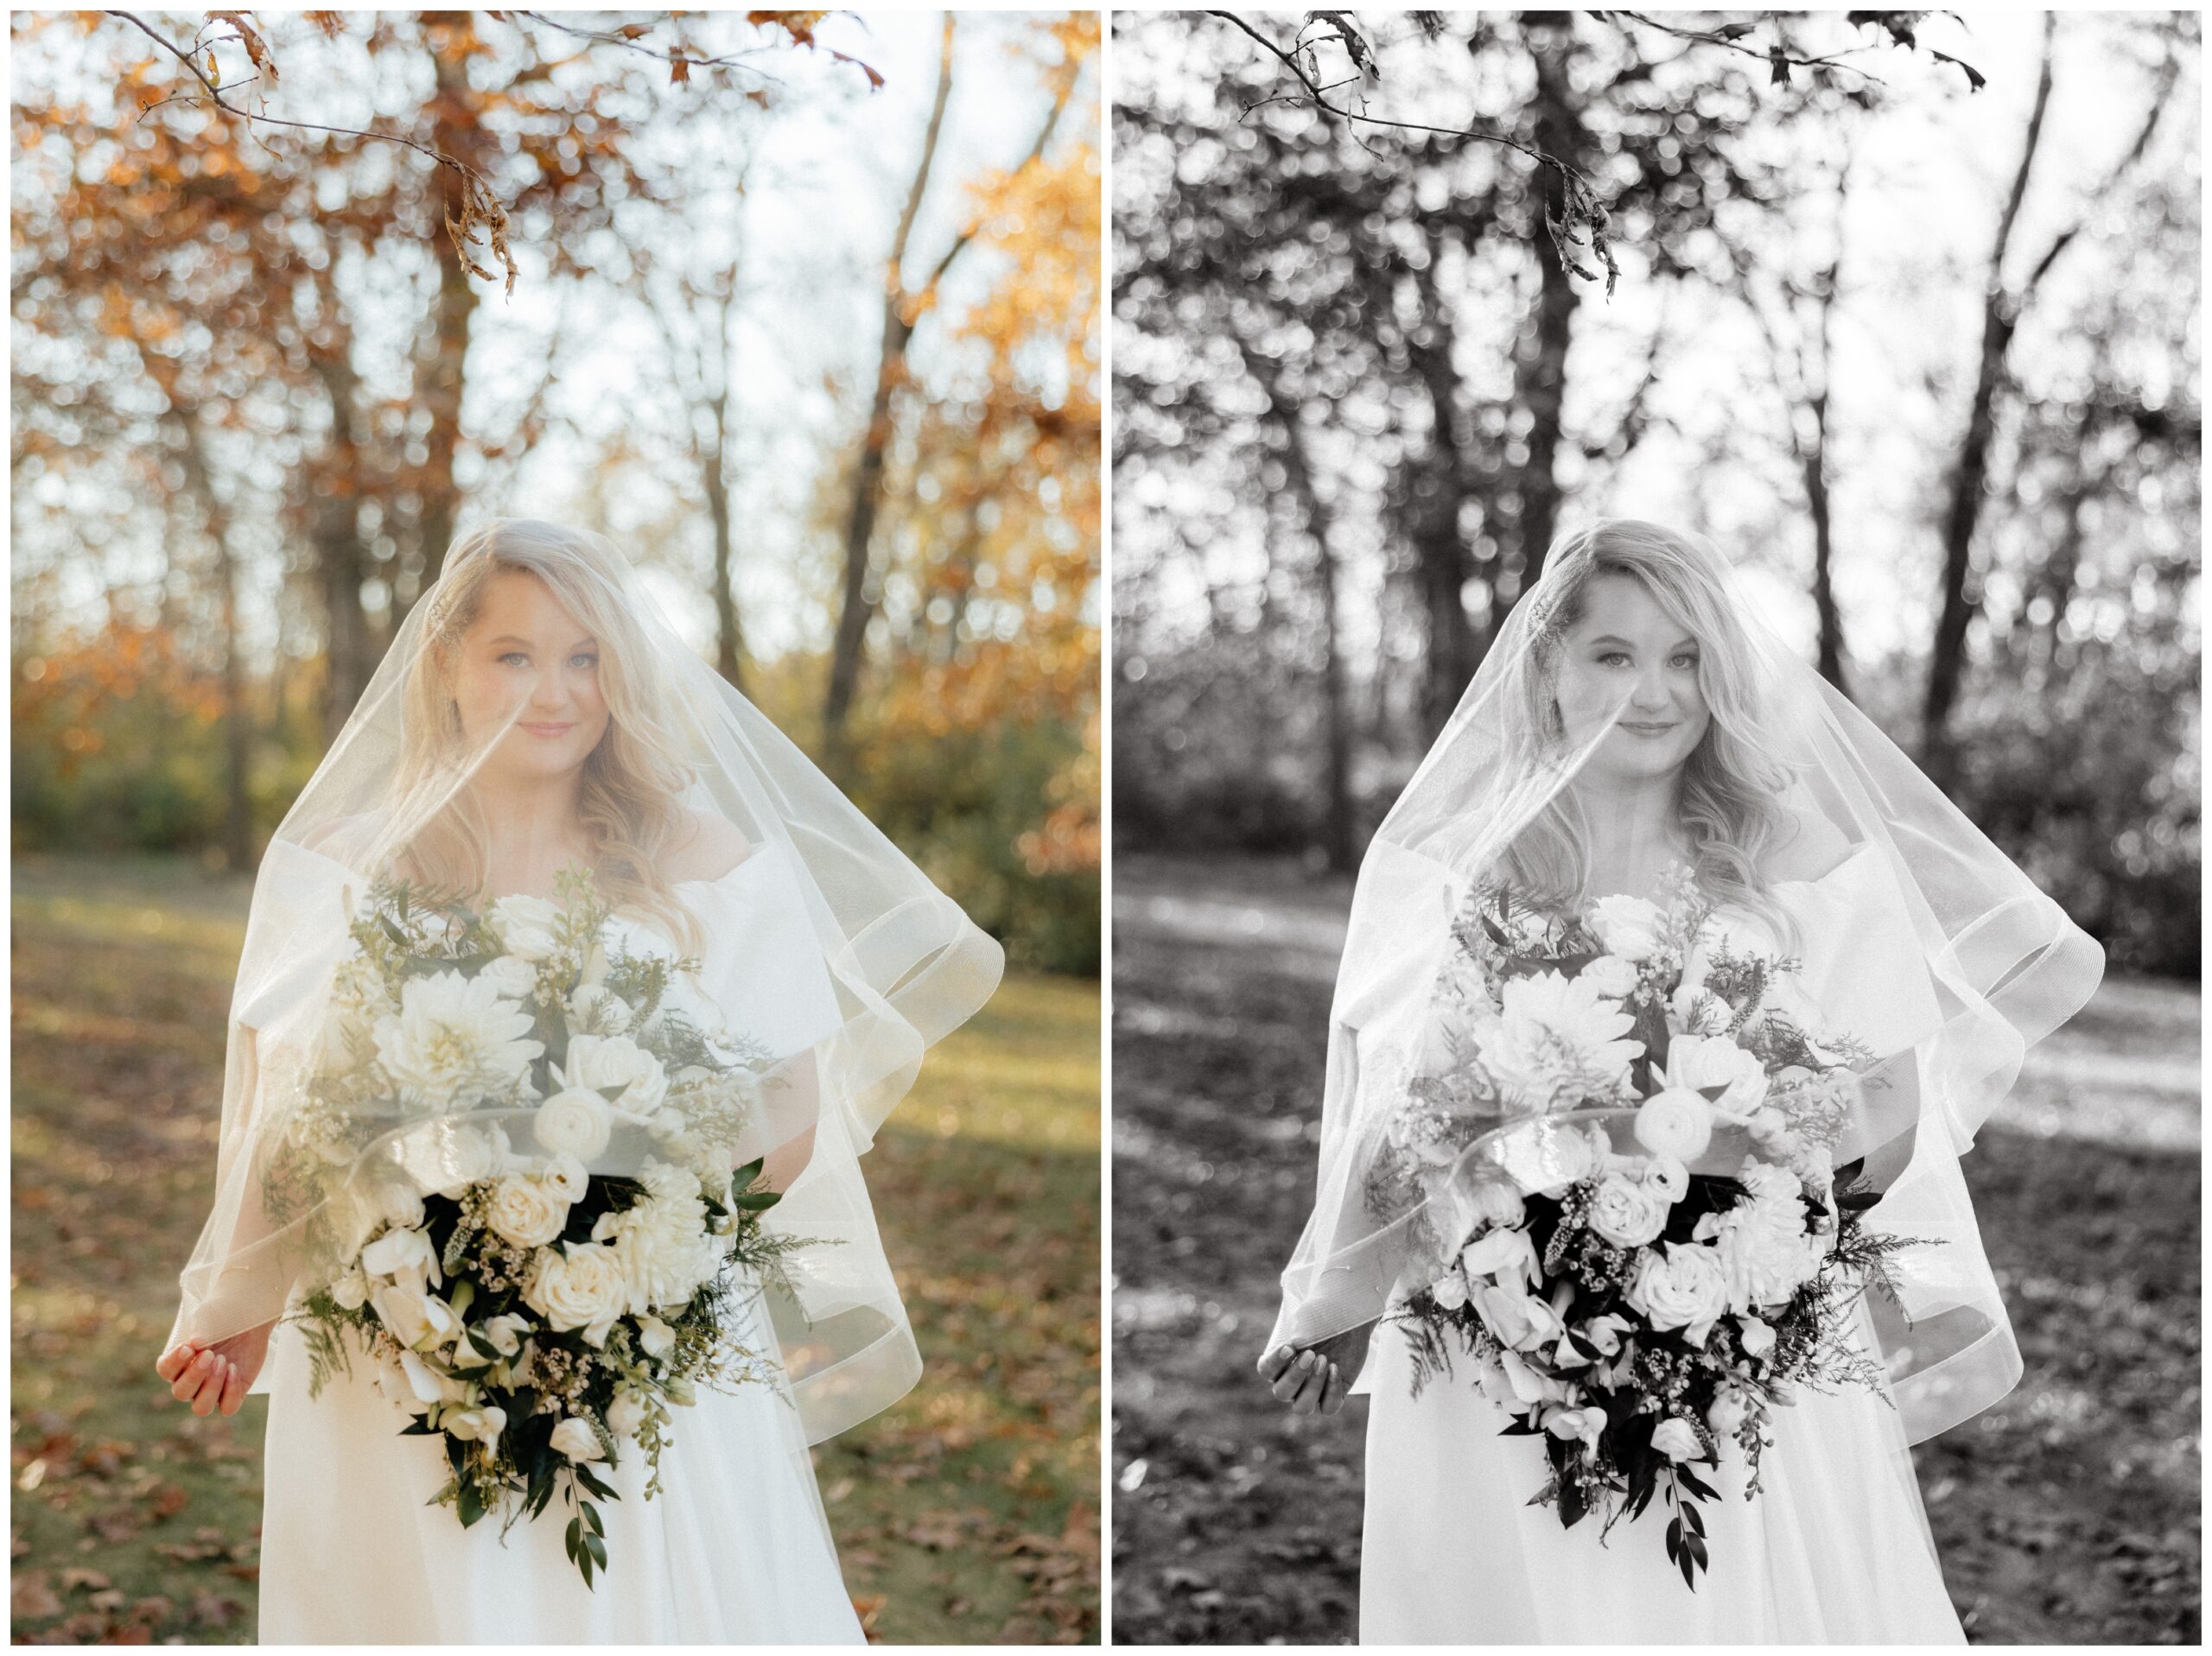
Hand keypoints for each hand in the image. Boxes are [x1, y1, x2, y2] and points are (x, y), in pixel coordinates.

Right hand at [155, 1322, 272, 1417]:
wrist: (250, 1319)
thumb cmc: (224, 1318)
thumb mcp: (209, 1317)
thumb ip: (200, 1330)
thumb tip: (197, 1344)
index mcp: (178, 1362)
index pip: (165, 1370)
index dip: (174, 1362)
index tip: (189, 1347)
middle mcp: (191, 1380)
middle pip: (180, 1392)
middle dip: (195, 1375)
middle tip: (211, 1354)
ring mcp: (212, 1389)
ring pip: (201, 1407)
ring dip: (211, 1387)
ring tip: (224, 1362)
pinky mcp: (234, 1393)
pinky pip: (228, 1408)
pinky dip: (230, 1392)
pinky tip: (235, 1370)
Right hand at [1256, 1321, 1373, 1416]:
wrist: (1348, 1319)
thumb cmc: (1322, 1317)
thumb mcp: (1305, 1319)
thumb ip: (1297, 1333)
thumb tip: (1300, 1347)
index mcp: (1278, 1361)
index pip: (1265, 1371)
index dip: (1275, 1363)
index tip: (1290, 1347)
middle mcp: (1292, 1381)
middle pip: (1281, 1393)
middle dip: (1296, 1375)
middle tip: (1312, 1354)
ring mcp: (1312, 1390)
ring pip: (1302, 1407)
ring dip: (1313, 1386)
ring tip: (1325, 1362)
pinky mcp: (1333, 1395)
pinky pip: (1328, 1408)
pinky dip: (1332, 1391)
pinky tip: (1336, 1369)